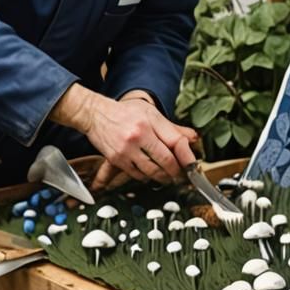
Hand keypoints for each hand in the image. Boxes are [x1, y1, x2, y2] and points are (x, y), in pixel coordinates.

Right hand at [68, 91, 196, 191]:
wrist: (95, 114)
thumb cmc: (125, 112)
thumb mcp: (151, 113)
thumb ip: (172, 128)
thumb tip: (193, 138)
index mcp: (149, 122)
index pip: (175, 142)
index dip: (187, 157)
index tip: (193, 166)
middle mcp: (138, 135)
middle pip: (166, 161)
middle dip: (176, 172)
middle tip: (181, 175)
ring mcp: (126, 149)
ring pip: (152, 172)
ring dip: (163, 177)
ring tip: (168, 176)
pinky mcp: (117, 159)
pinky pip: (137, 175)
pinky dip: (146, 176)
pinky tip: (149, 172)